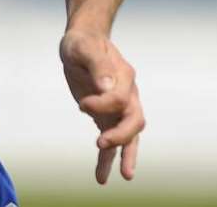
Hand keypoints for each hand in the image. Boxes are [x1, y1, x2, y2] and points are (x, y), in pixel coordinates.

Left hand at [59, 28, 144, 184]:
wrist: (83, 41)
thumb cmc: (83, 43)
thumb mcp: (84, 47)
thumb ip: (97, 64)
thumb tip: (105, 85)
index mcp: (124, 76)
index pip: (119, 98)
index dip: (101, 104)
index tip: (82, 104)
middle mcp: (127, 94)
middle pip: (134, 120)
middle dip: (121, 136)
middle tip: (101, 143)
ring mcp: (119, 107)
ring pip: (129, 136)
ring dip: (126, 155)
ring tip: (124, 176)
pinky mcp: (106, 117)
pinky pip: (112, 141)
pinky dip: (108, 158)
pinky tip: (102, 176)